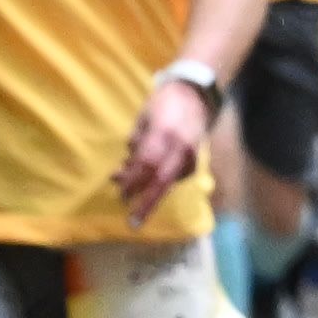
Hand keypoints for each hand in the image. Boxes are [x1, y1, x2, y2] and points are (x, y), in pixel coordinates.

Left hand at [110, 71, 215, 225]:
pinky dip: (158, 180)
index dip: (132, 182)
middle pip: (162, 181)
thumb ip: (137, 144)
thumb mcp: (144, 119)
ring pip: (168, 181)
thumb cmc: (164, 102)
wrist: (196, 94)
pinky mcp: (195, 159)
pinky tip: (146, 177)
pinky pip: (175, 176)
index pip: (146, 165)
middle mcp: (180, 148)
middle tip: (133, 223)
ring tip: (127, 192)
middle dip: (147, 203)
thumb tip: (126, 168)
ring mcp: (190, 154)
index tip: (121, 195)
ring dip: (148, 191)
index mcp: (164, 135)